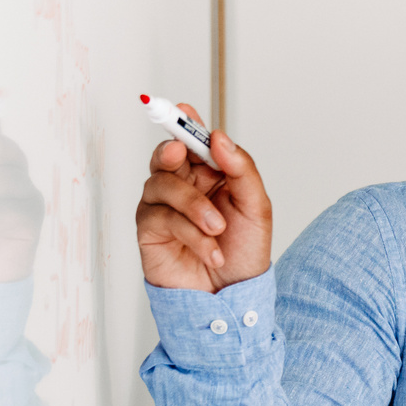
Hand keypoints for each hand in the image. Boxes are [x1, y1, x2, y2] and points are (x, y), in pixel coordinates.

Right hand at [134, 103, 272, 291]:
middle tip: (181, 154)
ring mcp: (162, 207)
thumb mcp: (256, 208)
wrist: (233, 297)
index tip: (183, 108)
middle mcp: (182, 186)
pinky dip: (191, 235)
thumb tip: (219, 137)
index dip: (185, 122)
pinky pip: (161, 217)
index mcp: (208, 174)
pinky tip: (212, 253)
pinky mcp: (150, 231)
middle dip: (172, 151)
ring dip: (194, 206)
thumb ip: (241, 170)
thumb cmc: (243, 252)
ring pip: (162, 184)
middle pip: (166, 155)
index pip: (193, 141)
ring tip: (218, 230)